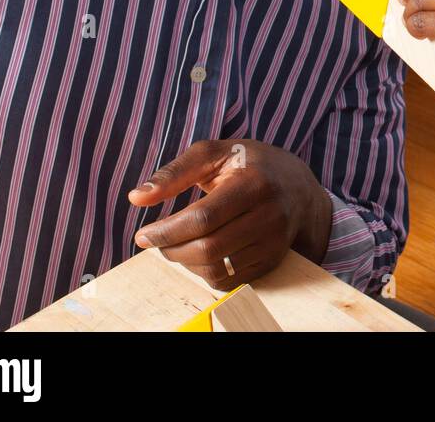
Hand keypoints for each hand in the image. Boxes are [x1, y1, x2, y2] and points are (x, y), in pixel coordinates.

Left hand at [127, 139, 330, 291]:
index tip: (143, 235)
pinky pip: (230, 280)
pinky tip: (198, 255)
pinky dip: (205, 273)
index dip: (167, 231)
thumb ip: (174, 173)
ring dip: (186, 264)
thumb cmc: (249, 164)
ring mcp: (274, 241)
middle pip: (209, 248)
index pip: (203, 217)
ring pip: (218, 269)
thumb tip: (136, 198)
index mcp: (254, 182)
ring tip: (176, 247)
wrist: (299, 186)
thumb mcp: (214, 154)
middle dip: (172, 250)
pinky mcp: (273, 260)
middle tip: (155, 242)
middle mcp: (269, 214)